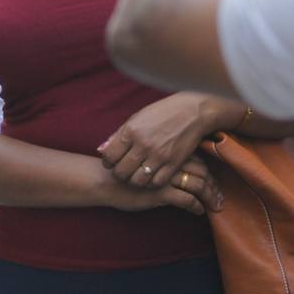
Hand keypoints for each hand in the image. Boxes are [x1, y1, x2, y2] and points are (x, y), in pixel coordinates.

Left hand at [98, 93, 226, 187]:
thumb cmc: (163, 112)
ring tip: (136, 175)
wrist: (192, 112)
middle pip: (121, 172)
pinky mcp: (172, 164)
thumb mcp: (137, 118)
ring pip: (137, 181)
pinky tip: (151, 176)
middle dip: (119, 174)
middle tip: (124, 171)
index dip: (108, 162)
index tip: (113, 162)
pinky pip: (155, 182)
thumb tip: (101, 150)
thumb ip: (118, 135)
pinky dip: (151, 183)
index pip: (109, 157)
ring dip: (134, 181)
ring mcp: (158, 155)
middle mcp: (143, 144)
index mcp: (131, 131)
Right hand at [104, 156, 223, 215]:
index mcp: (168, 151)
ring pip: (198, 184)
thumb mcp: (142, 152)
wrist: (105, 178)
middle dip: (214, 184)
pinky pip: (186, 199)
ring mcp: (166, 176)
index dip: (209, 171)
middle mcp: (170, 161)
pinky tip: (199, 210)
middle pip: (202, 170)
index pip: (198, 159)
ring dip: (210, 196)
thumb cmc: (123, 165)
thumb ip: (160, 153)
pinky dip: (196, 205)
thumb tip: (175, 157)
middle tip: (220, 196)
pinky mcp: (160, 192)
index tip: (215, 181)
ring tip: (215, 205)